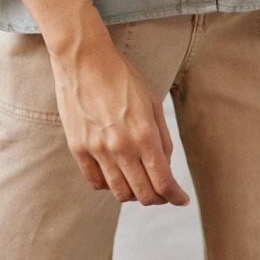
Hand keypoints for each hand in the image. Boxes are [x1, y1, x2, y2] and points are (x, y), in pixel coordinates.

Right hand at [48, 34, 191, 206]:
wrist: (84, 59)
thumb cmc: (121, 76)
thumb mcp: (151, 101)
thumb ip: (161, 137)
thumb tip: (165, 164)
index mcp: (143, 133)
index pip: (163, 182)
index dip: (176, 197)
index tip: (181, 199)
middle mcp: (121, 147)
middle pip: (144, 194)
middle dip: (159, 198)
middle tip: (163, 193)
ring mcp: (97, 150)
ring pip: (120, 193)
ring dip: (135, 194)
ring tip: (140, 183)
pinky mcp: (78, 149)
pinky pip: (96, 182)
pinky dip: (109, 185)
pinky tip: (116, 174)